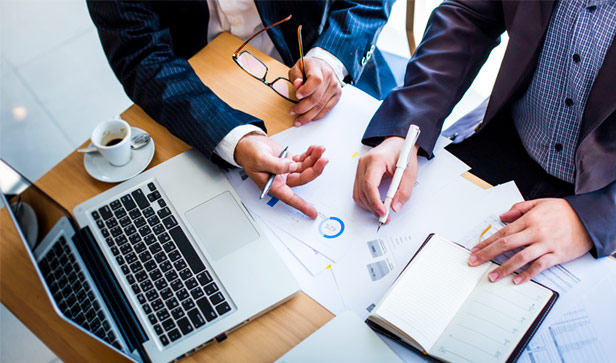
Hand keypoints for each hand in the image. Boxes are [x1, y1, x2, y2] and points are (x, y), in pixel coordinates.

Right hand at [235, 134, 327, 218]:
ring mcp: (286, 170)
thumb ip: (277, 165)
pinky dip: (310, 155)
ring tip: (319, 150)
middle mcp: (282, 179)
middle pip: (303, 178)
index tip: (312, 213)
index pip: (290, 198)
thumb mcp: (260, 160)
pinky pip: (303, 160)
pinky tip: (313, 150)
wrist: (248, 144)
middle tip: (322, 160)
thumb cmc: (249, 154)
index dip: (301, 205)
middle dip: (315, 169)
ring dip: (314, 159)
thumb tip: (292, 166)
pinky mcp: (289, 162)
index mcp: (274, 185)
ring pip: (305, 168)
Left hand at [288, 57, 341, 125]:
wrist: (323, 66)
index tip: (297, 96)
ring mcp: (334, 86)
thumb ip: (295, 75)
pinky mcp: (337, 95)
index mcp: (318, 68)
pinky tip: (309, 118)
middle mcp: (329, 77)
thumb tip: (297, 84)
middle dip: (302, 108)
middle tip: (293, 112)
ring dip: (308, 115)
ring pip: (321, 106)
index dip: (306, 90)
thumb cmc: (308, 68)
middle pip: (317, 97)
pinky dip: (317, 116)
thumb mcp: (298, 67)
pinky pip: (327, 109)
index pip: (315, 80)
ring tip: (298, 120)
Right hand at [353, 137, 418, 219]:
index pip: (369, 184)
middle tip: (385, 216)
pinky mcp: (360, 173)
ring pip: (358, 194)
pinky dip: (366, 201)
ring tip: (382, 211)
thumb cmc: (402, 153)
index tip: (383, 211)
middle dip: (372, 207)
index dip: (375, 201)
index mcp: (376, 159)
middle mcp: (364, 163)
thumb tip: (395, 206)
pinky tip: (376, 204)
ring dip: (369, 206)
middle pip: (362, 191)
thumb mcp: (409, 172)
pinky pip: (358, 191)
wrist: (397, 143)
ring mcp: (359, 168)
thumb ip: (403, 191)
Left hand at [469, 199, 592, 283]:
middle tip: (474, 262)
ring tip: (492, 276)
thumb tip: (502, 217)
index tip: (475, 250)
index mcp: (529, 220)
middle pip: (506, 244)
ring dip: (504, 268)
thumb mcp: (540, 203)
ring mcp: (546, 244)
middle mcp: (535, 232)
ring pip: (520, 257)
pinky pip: (540, 266)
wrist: (589, 218)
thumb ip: (519, 209)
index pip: (502, 232)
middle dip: (487, 254)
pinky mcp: (557, 255)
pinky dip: (528, 274)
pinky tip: (517, 280)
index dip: (487, 242)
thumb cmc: (564, 211)